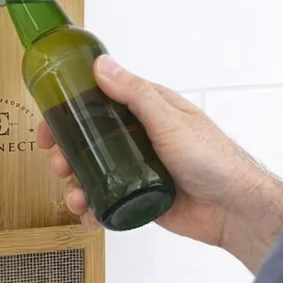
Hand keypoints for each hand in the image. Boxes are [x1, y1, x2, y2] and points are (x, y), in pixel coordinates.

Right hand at [36, 55, 282, 273]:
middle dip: (68, 154)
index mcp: (148, 111)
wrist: (234, 209)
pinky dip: (93, 209)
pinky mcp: (141, 198)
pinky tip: (88, 216)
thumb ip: (136, 94)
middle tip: (59, 165)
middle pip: (90, 141)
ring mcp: (139, 170)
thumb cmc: (213, 159)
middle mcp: (141, 138)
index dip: (69, 112)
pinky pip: (108, 202)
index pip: (99, 103)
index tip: (49, 125)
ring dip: (76, 185)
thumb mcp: (169, 121)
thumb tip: (103, 66)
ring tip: (75, 198)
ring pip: (95, 174)